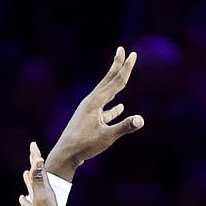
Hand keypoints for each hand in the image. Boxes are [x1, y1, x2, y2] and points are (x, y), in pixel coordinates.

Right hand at [20, 142, 71, 205]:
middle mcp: (44, 195)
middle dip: (34, 163)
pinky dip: (24, 200)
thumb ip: (38, 181)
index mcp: (45, 189)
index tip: (32, 144)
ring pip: (33, 189)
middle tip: (32, 151)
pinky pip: (28, 205)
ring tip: (25, 172)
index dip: (35, 156)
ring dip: (29, 180)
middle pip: (38, 175)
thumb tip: (38, 162)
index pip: (39, 168)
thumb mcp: (41, 198)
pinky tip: (21, 198)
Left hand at [44, 47, 144, 176]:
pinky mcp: (89, 120)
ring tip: (121, 74)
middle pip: (108, 81)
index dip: (126, 68)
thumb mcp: (106, 137)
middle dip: (117, 66)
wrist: (65, 155)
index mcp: (95, 102)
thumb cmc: (84, 146)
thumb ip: (124, 127)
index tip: (133, 54)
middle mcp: (91, 102)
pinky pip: (105, 109)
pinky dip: (113, 107)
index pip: (115, 82)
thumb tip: (141, 120)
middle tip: (123, 50)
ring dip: (115, 83)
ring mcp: (89, 111)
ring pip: (106, 93)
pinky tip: (120, 107)